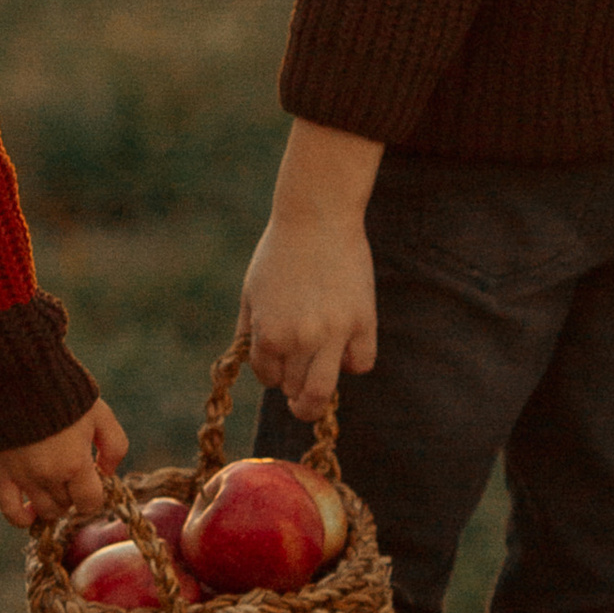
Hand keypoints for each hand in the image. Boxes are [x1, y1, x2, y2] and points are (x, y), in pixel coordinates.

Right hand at [0, 395, 127, 531]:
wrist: (18, 376)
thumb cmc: (65, 393)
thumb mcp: (101, 415)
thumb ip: (115, 446)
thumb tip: (108, 472)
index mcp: (75, 464)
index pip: (90, 502)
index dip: (96, 495)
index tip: (94, 479)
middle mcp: (48, 476)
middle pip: (68, 505)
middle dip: (76, 494)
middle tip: (76, 474)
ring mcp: (24, 477)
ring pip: (45, 510)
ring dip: (55, 503)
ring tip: (58, 484)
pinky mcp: (3, 472)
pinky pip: (9, 510)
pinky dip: (21, 518)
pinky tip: (31, 514)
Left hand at [239, 120, 381, 422]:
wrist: (316, 216)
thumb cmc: (279, 252)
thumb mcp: (251, 292)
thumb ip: (250, 332)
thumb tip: (258, 369)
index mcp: (269, 333)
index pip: (267, 377)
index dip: (270, 372)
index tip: (276, 362)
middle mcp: (300, 339)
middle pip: (294, 388)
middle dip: (292, 384)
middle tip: (296, 378)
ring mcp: (334, 333)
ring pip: (324, 391)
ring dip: (316, 397)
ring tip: (315, 396)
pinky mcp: (363, 321)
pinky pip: (361, 363)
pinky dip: (352, 363)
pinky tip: (345, 350)